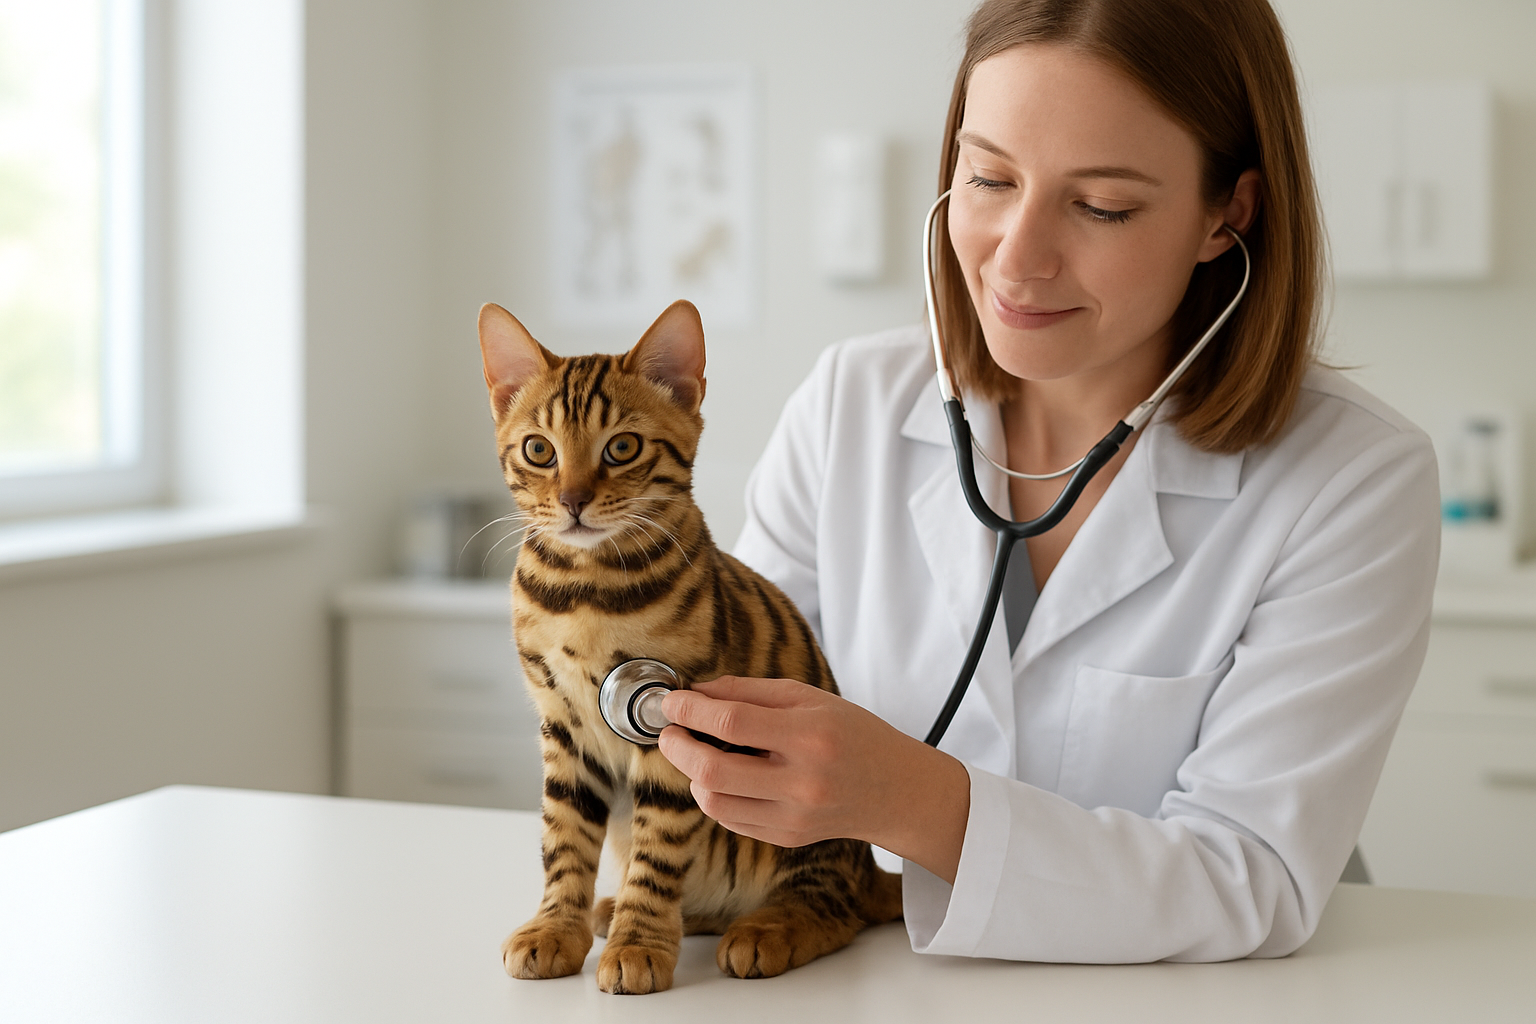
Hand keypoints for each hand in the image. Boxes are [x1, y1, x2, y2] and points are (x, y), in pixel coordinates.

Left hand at [657, 677, 970, 881]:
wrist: (895, 790)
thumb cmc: (853, 735)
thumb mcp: (810, 698)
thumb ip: (751, 692)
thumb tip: (697, 691)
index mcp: (810, 736)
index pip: (732, 722)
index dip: (690, 710)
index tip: (671, 702)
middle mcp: (801, 782)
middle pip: (712, 769)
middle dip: (677, 747)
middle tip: (669, 732)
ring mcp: (793, 816)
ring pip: (713, 801)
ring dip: (692, 774)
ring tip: (698, 754)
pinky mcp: (786, 838)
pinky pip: (729, 819)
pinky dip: (714, 795)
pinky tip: (724, 777)